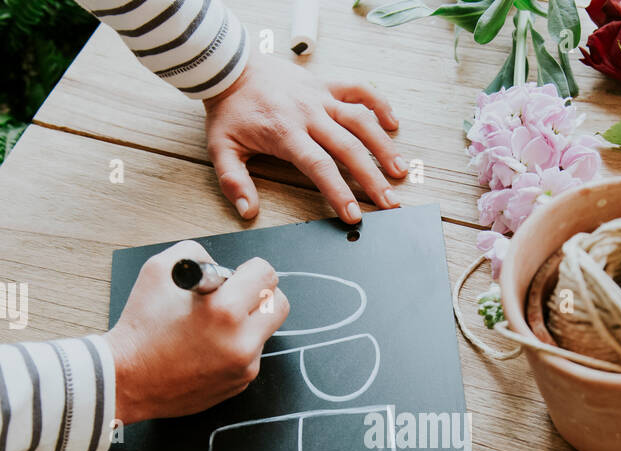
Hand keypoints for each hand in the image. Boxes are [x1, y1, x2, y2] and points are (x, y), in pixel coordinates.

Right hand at [104, 240, 288, 424]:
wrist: (126, 378)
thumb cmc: (141, 324)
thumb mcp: (160, 270)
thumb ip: (199, 255)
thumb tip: (224, 268)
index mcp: (224, 309)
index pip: (267, 274)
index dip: (249, 270)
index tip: (236, 276)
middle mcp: (241, 342)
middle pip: (280, 304)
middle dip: (259, 295)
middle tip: (236, 297)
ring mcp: (243, 366)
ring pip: (265, 331)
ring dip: (248, 322)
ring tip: (214, 325)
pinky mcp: (240, 383)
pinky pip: (251, 354)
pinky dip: (237, 346)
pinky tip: (208, 347)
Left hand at [204, 55, 404, 222]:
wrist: (231, 66)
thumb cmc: (230, 110)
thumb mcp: (220, 148)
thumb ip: (234, 181)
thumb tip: (248, 212)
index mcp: (285, 133)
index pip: (319, 166)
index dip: (339, 192)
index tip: (353, 214)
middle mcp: (309, 114)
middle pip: (348, 148)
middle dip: (372, 178)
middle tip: (390, 202)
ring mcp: (320, 97)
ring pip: (361, 120)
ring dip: (383, 146)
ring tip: (400, 171)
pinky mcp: (326, 84)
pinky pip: (359, 89)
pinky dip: (379, 104)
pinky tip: (393, 124)